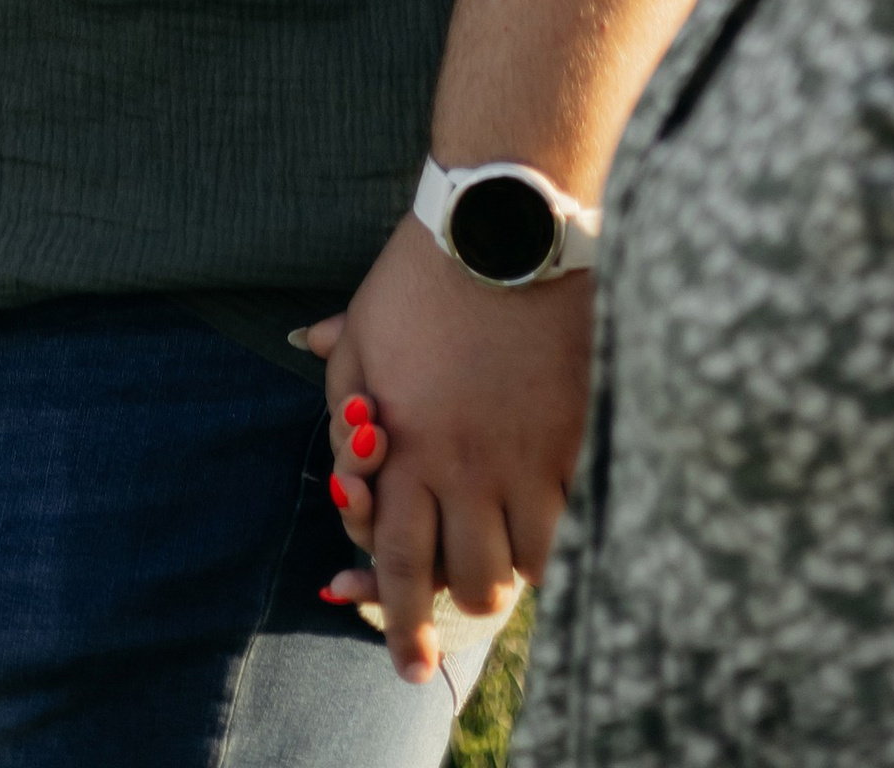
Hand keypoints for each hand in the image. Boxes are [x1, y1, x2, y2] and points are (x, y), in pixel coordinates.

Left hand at [293, 214, 590, 685]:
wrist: (502, 227)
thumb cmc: (420, 277)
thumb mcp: (362, 327)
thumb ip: (342, 386)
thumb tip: (319, 397)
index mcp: (405, 449)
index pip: (401, 566)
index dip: (400, 626)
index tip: (408, 666)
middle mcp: (464, 467)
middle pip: (466, 581)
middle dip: (455, 601)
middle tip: (453, 599)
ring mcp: (525, 456)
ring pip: (523, 566)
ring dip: (506, 568)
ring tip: (497, 551)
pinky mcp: (574, 436)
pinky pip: (570, 521)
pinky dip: (553, 535)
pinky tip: (540, 518)